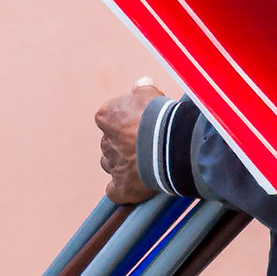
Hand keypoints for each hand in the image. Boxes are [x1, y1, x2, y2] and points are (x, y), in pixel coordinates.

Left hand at [95, 79, 163, 203]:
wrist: (170, 143)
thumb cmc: (161, 116)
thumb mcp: (152, 95)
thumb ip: (144, 90)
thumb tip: (142, 83)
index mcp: (107, 117)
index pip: (109, 119)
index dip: (125, 122)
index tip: (140, 123)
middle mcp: (106, 141)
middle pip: (110, 143)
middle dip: (124, 144)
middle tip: (146, 144)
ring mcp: (113, 165)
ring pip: (111, 165)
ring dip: (122, 165)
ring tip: (144, 163)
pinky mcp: (122, 187)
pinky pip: (115, 191)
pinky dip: (121, 190)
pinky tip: (134, 187)